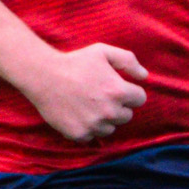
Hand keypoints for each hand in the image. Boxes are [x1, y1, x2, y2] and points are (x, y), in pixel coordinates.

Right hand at [27, 44, 148, 142]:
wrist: (43, 76)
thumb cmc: (75, 61)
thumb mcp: (103, 52)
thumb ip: (128, 61)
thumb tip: (145, 76)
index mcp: (118, 91)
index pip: (140, 99)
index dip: (130, 92)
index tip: (118, 87)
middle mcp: (109, 112)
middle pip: (126, 116)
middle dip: (118, 106)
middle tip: (101, 96)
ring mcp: (94, 125)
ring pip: (110, 128)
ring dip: (104, 119)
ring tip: (89, 105)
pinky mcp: (79, 135)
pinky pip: (92, 136)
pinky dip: (87, 128)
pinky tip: (78, 114)